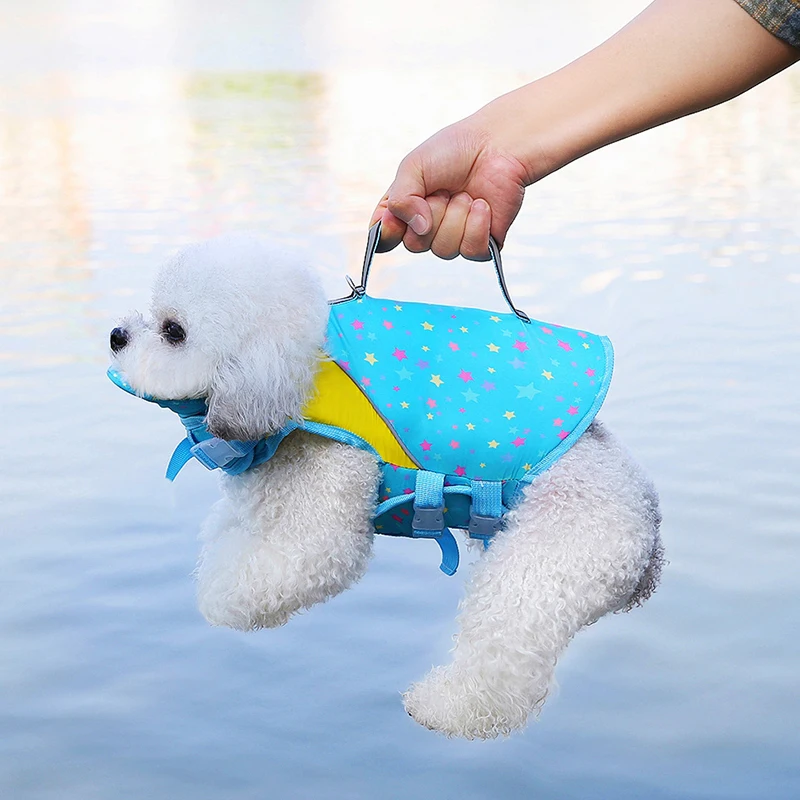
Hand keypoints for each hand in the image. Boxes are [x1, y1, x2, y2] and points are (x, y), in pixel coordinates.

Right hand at [370, 116, 529, 259]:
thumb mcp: (413, 167)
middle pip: (415, 245)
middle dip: (431, 213)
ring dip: (456, 216)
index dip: (388, 232)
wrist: (498, 145)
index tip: (394, 218)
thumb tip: (419, 228)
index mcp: (404, 210)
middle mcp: (426, 228)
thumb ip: (401, 199)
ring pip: (444, 249)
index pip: (384, 238)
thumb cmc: (455, 150)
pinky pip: (470, 251)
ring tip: (466, 194)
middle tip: (444, 189)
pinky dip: (477, 226)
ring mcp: (453, 238)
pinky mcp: (480, 244)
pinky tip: (482, 205)